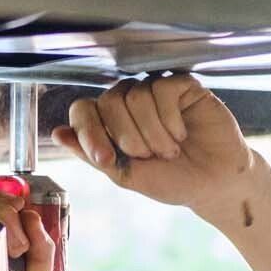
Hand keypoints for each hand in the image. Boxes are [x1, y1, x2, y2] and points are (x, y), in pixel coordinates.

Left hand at [53, 74, 254, 211]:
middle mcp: (129, 102)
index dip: (89, 132)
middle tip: (149, 157)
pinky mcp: (183, 86)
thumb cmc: (171, 180)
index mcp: (109, 123)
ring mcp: (155, 92)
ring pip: (135, 94)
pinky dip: (170, 118)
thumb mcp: (125, 174)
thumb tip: (57, 133)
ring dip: (152, 131)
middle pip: (109, 100)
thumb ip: (92, 153)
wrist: (213, 183)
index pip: (83, 110)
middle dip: (127, 136)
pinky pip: (163, 87)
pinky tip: (181, 133)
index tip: (107, 159)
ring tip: (169, 150)